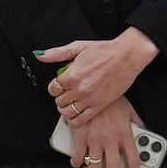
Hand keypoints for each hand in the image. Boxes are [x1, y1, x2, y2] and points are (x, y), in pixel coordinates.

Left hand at [38, 28, 158, 125]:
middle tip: (65, 94)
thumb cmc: (105, 50)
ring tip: (70, 104)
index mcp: (72, 75)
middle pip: (59, 101)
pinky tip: (77, 113)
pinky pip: (81, 120)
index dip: (54, 87)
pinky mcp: (99, 106)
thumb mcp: (78, 47)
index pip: (52, 89)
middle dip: (60, 98)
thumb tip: (40, 55)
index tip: (59, 85)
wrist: (127, 56)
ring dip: (66, 109)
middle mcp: (79, 89)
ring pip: (67, 112)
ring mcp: (89, 99)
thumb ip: (57, 53)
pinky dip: (75, 120)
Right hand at [68, 97, 142, 167]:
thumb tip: (142, 130)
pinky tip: (77, 162)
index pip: (133, 160)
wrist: (92, 87)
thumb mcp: (129, 109)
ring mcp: (95, 139)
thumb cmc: (110, 97)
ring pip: (94, 166)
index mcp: (125, 134)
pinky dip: (77, 162)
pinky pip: (78, 156)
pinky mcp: (81, 136)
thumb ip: (136, 123)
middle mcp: (111, 140)